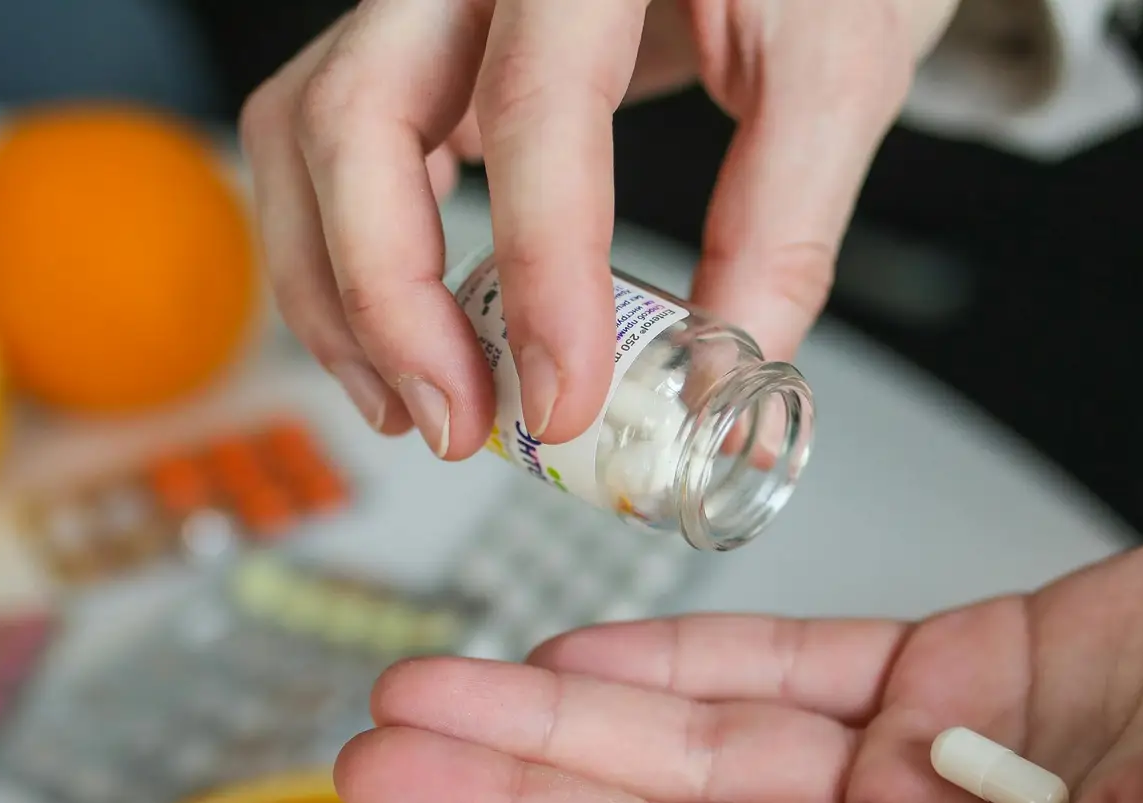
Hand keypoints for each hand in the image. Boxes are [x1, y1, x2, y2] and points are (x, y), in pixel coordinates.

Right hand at [238, 0, 959, 457]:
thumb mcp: (840, 64)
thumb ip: (783, 224)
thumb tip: (715, 388)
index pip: (534, 108)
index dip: (541, 274)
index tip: (565, 400)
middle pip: (354, 114)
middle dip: (387, 299)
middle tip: (458, 422)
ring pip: (302, 132)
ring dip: (336, 293)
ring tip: (421, 407)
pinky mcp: (413, 41)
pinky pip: (325, 142)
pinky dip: (342, 256)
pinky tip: (412, 340)